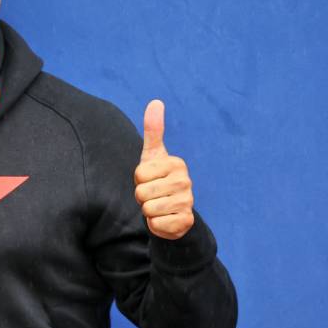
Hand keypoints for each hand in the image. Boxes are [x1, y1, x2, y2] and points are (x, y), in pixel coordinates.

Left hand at [133, 99, 194, 239]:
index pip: (140, 174)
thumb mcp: (152, 155)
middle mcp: (185, 182)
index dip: (139, 180)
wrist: (171, 212)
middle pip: (142, 192)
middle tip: (152, 195)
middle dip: (142, 197)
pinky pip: (157, 224)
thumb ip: (153, 130)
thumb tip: (155, 101)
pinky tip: (164, 219)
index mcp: (176, 164)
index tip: (149, 180)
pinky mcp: (185, 222)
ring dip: (148, 211)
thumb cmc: (158, 180)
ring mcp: (188, 202)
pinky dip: (156, 225)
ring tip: (158, 206)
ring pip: (148, 209)